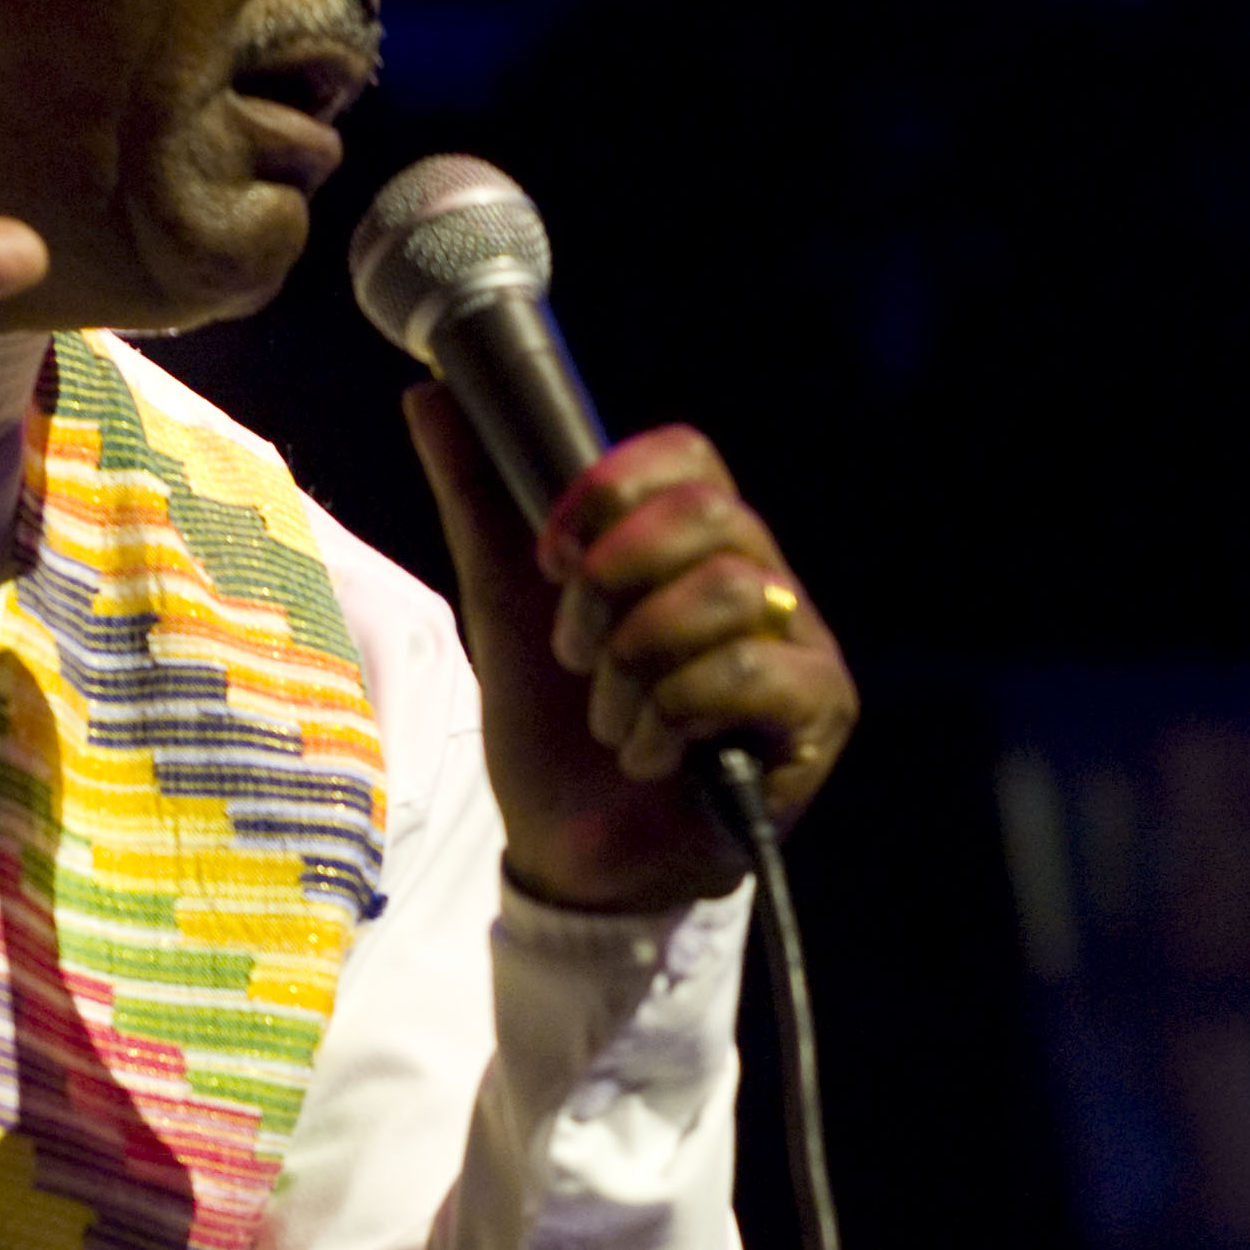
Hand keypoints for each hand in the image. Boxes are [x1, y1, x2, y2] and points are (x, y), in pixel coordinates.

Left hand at [407, 387, 857, 913]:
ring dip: (638, 660)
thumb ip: (479, 500)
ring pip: (730, 592)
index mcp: (694, 544)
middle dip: (614, 584)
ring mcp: (799, 644)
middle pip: (711, 515)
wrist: (572, 855)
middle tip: (576, 650)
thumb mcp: (503, 607)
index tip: (551, 558)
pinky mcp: (819, 713)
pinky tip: (649, 754)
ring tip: (611, 716)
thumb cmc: (554, 733)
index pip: (688, 455)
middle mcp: (761, 580)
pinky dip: (675, 713)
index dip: (611, 492)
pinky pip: (752, 671)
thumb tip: (431, 394)